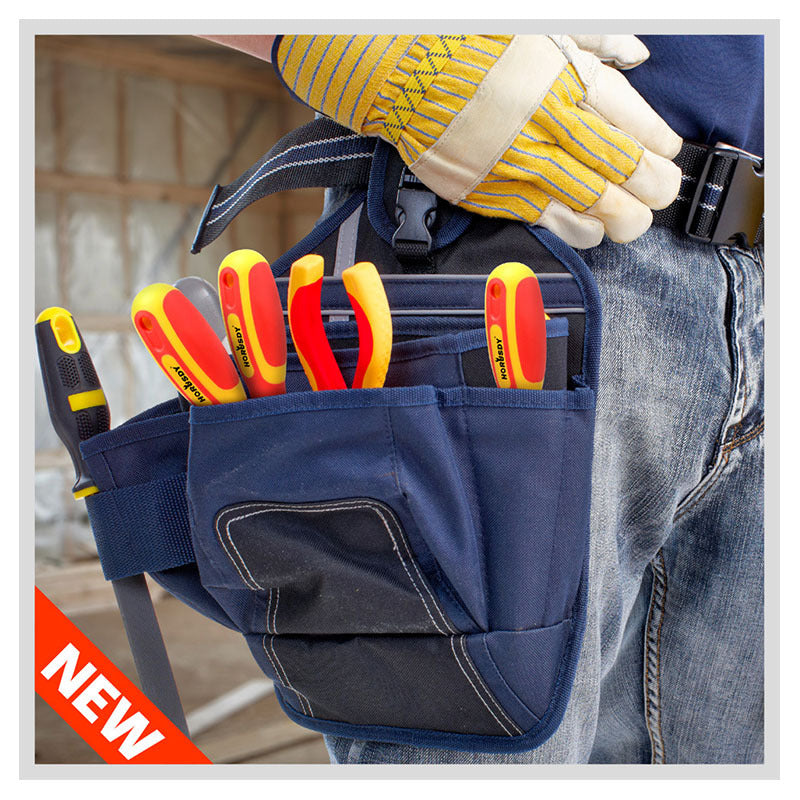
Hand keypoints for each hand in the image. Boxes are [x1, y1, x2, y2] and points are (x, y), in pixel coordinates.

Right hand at [275, 34, 682, 247]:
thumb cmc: (471, 42)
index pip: (629, 122)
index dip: (656, 146)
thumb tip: (638, 56)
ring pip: (585, 204)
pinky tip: (591, 232)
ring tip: (629, 221)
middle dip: (649, 191)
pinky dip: (574, 229)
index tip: (669, 156)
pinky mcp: (487, 190)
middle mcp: (543, 126)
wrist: (400, 71)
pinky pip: (541, 218)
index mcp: (561, 79)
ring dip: (617, 218)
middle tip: (658, 196)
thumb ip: (596, 41)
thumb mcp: (541, 25)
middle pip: (616, 170)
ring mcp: (515, 164)